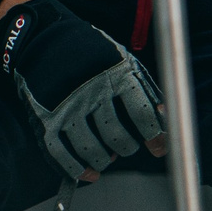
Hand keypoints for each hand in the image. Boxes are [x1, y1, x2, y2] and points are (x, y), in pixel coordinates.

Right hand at [0, 0, 166, 181]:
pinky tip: (88, 173)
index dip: (155, 136)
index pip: (142, 114)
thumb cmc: (93, 54)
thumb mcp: (123, 60)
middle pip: (117, 136)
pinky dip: (77, 169)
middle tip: (125, 146)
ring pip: (92, 150)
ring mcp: (67, 106)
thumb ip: (145, 88)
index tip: (159, 148)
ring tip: (107, 158)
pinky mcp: (46, 118)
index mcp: (116, 74)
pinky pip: (61, 154)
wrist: (45, 37)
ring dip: (104, 161)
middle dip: (126, 148)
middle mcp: (92, 91)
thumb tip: (166, 119)